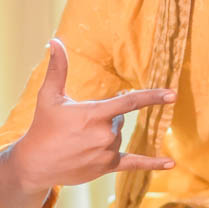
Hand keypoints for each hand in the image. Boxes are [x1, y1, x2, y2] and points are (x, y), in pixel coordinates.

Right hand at [11, 39, 176, 193]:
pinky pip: (135, 163)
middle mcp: (105, 134)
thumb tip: (55, 40)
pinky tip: (170, 163)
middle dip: (104, 119)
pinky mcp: (107, 167)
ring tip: (80, 142)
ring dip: (105, 136)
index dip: (153, 97)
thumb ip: (58, 68)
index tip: (173, 93)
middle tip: (78, 127)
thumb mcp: (49, 96)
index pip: (130, 102)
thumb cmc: (42, 126)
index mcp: (94, 114)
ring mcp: (107, 152)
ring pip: (118, 136)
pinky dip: (152, 163)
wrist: (35, 164)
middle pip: (119, 120)